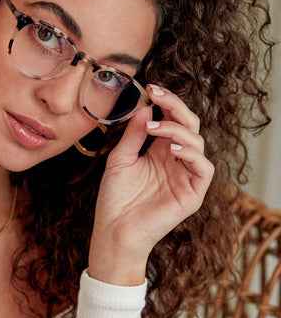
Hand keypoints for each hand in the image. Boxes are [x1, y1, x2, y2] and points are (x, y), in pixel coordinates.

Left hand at [88, 84, 214, 285]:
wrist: (113, 229)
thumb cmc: (114, 196)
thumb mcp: (120, 158)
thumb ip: (133, 134)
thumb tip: (144, 109)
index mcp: (159, 151)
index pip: (172, 120)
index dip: (166, 103)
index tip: (151, 88)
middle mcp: (175, 160)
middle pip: (188, 125)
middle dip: (175, 107)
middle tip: (157, 96)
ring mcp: (185, 176)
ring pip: (197, 142)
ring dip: (177, 130)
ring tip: (154, 129)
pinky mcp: (192, 194)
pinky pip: (204, 169)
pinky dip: (193, 154)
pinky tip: (173, 149)